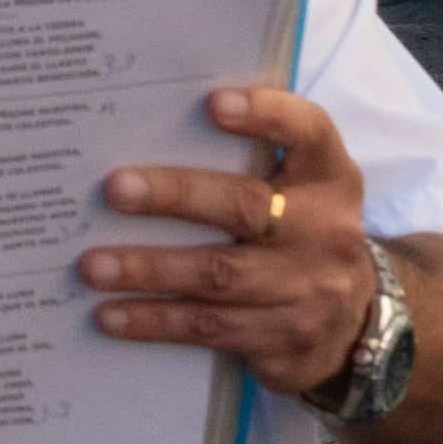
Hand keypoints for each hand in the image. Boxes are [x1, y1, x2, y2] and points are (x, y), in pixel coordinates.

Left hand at [75, 80, 382, 379]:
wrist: (350, 325)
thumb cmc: (298, 235)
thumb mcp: (298, 193)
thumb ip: (250, 160)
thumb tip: (155, 130)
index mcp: (329, 179)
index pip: (309, 132)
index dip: (265, 114)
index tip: (212, 103)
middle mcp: (326, 232)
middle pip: (245, 207)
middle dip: (175, 196)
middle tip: (114, 189)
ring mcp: (308, 291)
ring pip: (218, 275)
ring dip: (148, 269)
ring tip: (93, 265)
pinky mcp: (282, 340)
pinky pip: (208, 328)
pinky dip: (153, 319)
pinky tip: (109, 314)